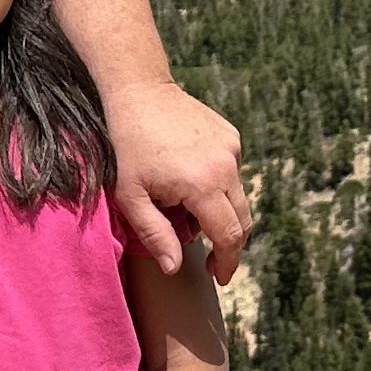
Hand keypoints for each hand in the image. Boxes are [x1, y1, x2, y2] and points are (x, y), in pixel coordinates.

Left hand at [108, 80, 247, 280]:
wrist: (140, 93)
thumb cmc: (128, 147)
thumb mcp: (131, 196)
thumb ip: (155, 235)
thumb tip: (175, 268)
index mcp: (204, 186)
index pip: (229, 236)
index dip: (227, 262)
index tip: (219, 277)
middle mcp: (226, 167)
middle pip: (242, 219)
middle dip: (230, 245)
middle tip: (212, 260)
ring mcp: (232, 149)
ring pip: (237, 196)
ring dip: (220, 212)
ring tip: (186, 210)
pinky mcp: (231, 136)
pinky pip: (231, 172)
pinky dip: (217, 184)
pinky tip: (189, 177)